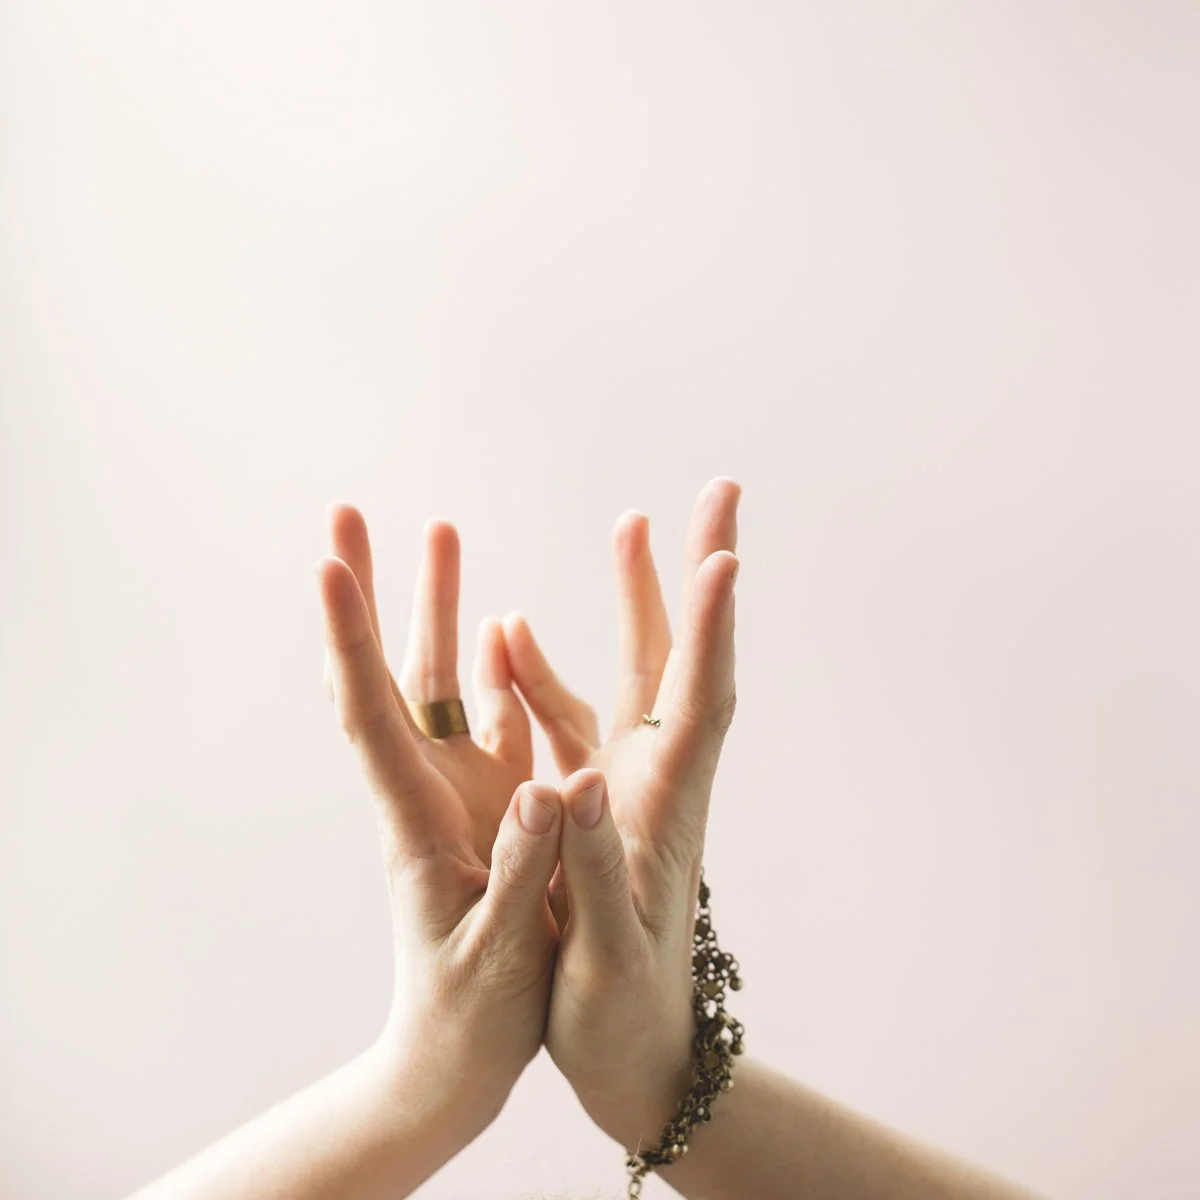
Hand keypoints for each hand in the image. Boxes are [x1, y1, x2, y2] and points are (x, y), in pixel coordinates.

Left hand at [315, 507, 557, 1136]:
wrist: (456, 1056)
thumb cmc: (473, 1016)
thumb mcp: (502, 952)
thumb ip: (524, 866)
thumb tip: (546, 783)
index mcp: (414, 823)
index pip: (369, 714)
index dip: (348, 638)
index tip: (328, 563)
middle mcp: (423, 789)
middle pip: (390, 673)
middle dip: (369, 590)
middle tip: (347, 512)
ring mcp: (455, 790)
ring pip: (438, 682)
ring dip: (434, 606)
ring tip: (444, 529)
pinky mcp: (491, 803)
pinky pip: (490, 716)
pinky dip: (495, 664)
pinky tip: (504, 629)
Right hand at [499, 478, 741, 1149]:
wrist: (638, 1060)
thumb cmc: (624, 1018)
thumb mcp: (605, 953)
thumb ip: (594, 865)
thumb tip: (577, 782)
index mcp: (666, 808)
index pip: (702, 701)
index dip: (712, 629)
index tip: (724, 554)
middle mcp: (658, 777)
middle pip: (690, 658)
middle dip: (701, 574)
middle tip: (721, 491)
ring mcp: (630, 781)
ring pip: (639, 671)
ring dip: (642, 598)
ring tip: (631, 523)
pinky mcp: (598, 797)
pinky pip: (579, 710)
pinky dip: (552, 664)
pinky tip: (513, 633)